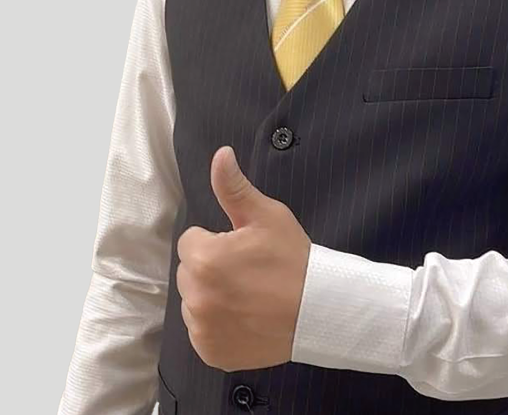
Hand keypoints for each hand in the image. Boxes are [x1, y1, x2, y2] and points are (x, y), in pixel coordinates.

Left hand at [177, 145, 311, 371]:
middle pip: (189, 272)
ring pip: (194, 302)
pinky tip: (243, 316)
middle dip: (210, 267)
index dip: (216, 241)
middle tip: (246, 271)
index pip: (191, 241)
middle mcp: (196, 297)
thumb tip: (220, 154)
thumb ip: (234, 187)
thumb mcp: (266, 215)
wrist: (318, 309)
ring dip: (211, 296)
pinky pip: (201, 331)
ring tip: (247, 295)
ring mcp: (202, 329)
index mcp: (204, 259)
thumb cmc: (292, 258)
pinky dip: (216, 325)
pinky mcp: (210, 353)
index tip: (242, 249)